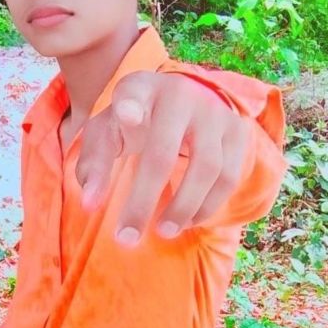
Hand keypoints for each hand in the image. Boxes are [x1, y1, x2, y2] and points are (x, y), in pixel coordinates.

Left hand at [75, 71, 248, 245]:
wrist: (185, 100)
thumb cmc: (137, 121)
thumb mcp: (108, 133)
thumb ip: (94, 164)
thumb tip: (90, 205)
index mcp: (141, 88)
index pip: (133, 93)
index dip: (130, 105)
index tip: (126, 116)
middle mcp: (181, 95)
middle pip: (163, 153)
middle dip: (142, 200)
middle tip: (126, 238)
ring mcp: (214, 113)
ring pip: (206, 168)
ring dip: (183, 208)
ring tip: (163, 232)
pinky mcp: (238, 132)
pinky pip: (229, 177)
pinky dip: (208, 205)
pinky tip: (187, 220)